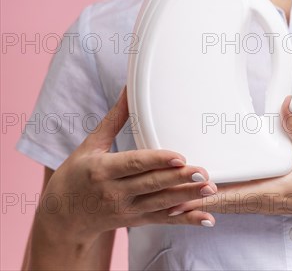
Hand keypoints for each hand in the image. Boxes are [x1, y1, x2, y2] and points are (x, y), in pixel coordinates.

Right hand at [33, 87, 217, 247]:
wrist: (63, 216)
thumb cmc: (77, 174)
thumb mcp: (91, 145)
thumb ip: (114, 119)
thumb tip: (129, 88)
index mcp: (102, 170)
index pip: (134, 164)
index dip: (157, 161)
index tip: (180, 157)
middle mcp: (114, 193)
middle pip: (152, 185)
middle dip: (179, 180)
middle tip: (204, 172)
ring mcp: (127, 210)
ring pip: (161, 204)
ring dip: (188, 198)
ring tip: (211, 189)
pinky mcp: (136, 221)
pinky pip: (164, 220)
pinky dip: (186, 220)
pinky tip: (207, 218)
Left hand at [167, 96, 291, 220]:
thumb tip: (286, 101)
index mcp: (275, 191)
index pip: (231, 197)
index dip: (204, 198)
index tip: (180, 196)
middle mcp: (267, 202)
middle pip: (223, 204)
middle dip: (196, 201)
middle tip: (167, 194)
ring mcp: (269, 204)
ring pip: (230, 205)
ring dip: (206, 202)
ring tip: (180, 194)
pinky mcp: (273, 200)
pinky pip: (241, 203)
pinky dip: (222, 199)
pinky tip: (212, 191)